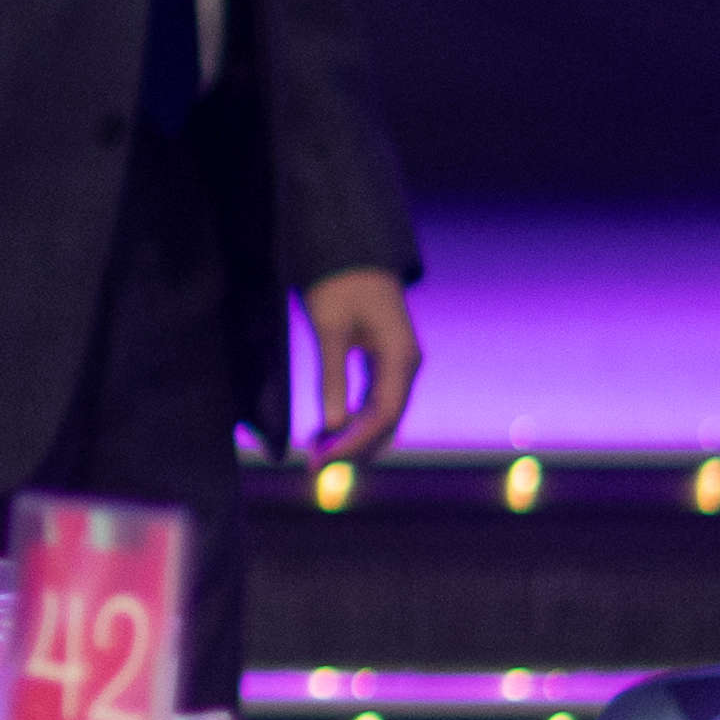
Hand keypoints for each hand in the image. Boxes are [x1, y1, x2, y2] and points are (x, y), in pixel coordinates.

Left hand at [297, 268, 421, 460]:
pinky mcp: (386, 363)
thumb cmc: (339, 285)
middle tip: (314, 465)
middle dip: (353, 447)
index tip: (323, 459)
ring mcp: (399, 365)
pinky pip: (375, 402)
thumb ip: (331, 375)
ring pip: (382, 415)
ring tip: (316, 452)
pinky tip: (326, 431)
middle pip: (387, 422)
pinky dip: (353, 419)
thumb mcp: (329, 329)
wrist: (351, 254)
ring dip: (353, 437)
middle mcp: (406, 365)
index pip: (384, 414)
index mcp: (400, 356)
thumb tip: (332, 424)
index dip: (355, 442)